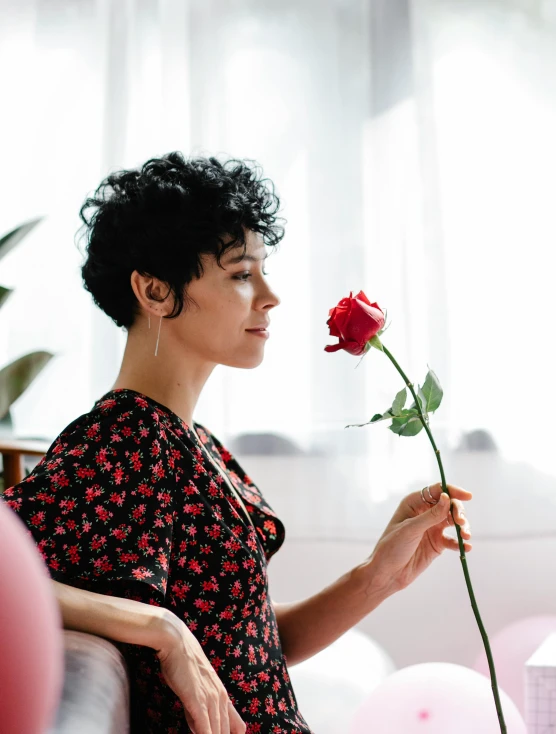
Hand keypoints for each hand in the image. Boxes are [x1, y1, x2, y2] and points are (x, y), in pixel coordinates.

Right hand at [155, 616, 246, 733]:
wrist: (176, 641)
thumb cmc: (183, 662)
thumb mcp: (196, 686)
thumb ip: (199, 707)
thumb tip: (199, 726)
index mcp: (222, 695)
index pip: (237, 727)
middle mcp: (221, 698)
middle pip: (227, 733)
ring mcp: (211, 699)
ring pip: (218, 732)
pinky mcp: (198, 701)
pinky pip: (205, 728)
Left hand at [367, 483, 472, 593]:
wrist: (387, 573)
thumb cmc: (392, 546)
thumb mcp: (411, 529)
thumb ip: (431, 515)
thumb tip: (447, 498)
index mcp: (414, 503)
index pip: (437, 491)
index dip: (453, 491)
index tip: (468, 496)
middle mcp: (424, 513)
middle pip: (449, 505)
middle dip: (458, 511)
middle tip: (461, 522)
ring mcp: (432, 528)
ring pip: (454, 521)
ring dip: (463, 527)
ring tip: (466, 536)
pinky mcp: (437, 544)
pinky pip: (453, 540)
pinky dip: (461, 543)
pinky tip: (466, 548)